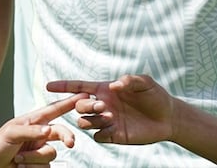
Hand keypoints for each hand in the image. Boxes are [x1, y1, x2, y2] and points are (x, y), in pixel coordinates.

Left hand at [0, 93, 84, 165]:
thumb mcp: (11, 133)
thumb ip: (31, 131)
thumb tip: (48, 131)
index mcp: (34, 121)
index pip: (55, 110)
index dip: (69, 103)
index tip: (84, 97)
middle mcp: (40, 135)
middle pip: (61, 133)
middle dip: (67, 137)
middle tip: (70, 143)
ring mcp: (40, 150)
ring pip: (51, 154)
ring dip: (34, 158)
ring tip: (18, 159)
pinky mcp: (39, 165)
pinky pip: (46, 167)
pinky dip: (33, 167)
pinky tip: (21, 166)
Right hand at [47, 75, 175, 144]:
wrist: (167, 117)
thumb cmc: (155, 96)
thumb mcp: (145, 83)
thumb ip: (131, 80)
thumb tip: (115, 85)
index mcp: (105, 90)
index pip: (80, 87)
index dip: (64, 86)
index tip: (48, 86)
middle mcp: (102, 106)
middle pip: (79, 105)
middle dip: (84, 104)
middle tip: (101, 105)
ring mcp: (107, 121)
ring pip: (85, 122)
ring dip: (91, 119)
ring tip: (109, 116)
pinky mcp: (114, 135)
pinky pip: (98, 136)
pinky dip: (100, 133)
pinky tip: (111, 129)